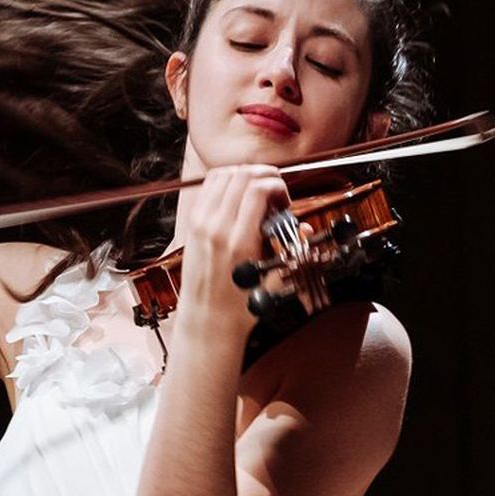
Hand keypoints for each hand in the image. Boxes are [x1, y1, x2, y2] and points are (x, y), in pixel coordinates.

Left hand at [179, 164, 287, 330]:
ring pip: (221, 176)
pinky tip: (238, 196)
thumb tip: (303, 227)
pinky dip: (225, 183)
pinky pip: (207, 189)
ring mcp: (200, 225)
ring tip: (257, 190)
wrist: (207, 320)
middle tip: (275, 191)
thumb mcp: (273, 278)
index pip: (258, 189)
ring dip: (243, 175)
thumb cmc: (238, 305)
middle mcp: (216, 228)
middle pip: (239, 175)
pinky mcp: (191, 226)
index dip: (278, 185)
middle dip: (264, 175)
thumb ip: (291, 248)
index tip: (285, 199)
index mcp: (239, 241)